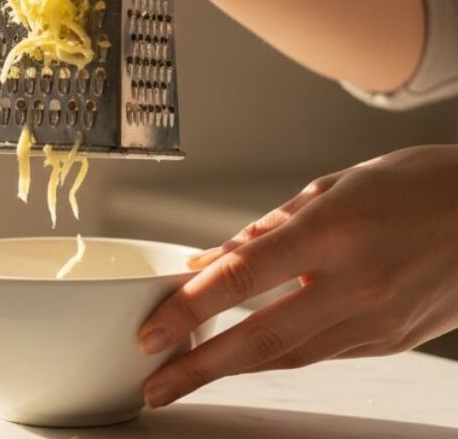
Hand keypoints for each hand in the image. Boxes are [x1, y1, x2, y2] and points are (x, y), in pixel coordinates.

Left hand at [138, 145, 457, 407]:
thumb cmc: (419, 186)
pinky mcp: (394, 340)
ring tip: (190, 374)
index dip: (189, 308)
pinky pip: (325, 352)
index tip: (152, 331)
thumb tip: (212, 260)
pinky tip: (252, 354)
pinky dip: (283, 354)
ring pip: (291, 355)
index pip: (243, 277)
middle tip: (156, 384)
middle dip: (200, 367)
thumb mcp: (333, 187)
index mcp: (334, 232)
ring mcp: (380, 320)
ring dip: (235, 368)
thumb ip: (267, 229)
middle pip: (261, 337)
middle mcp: (357, 283)